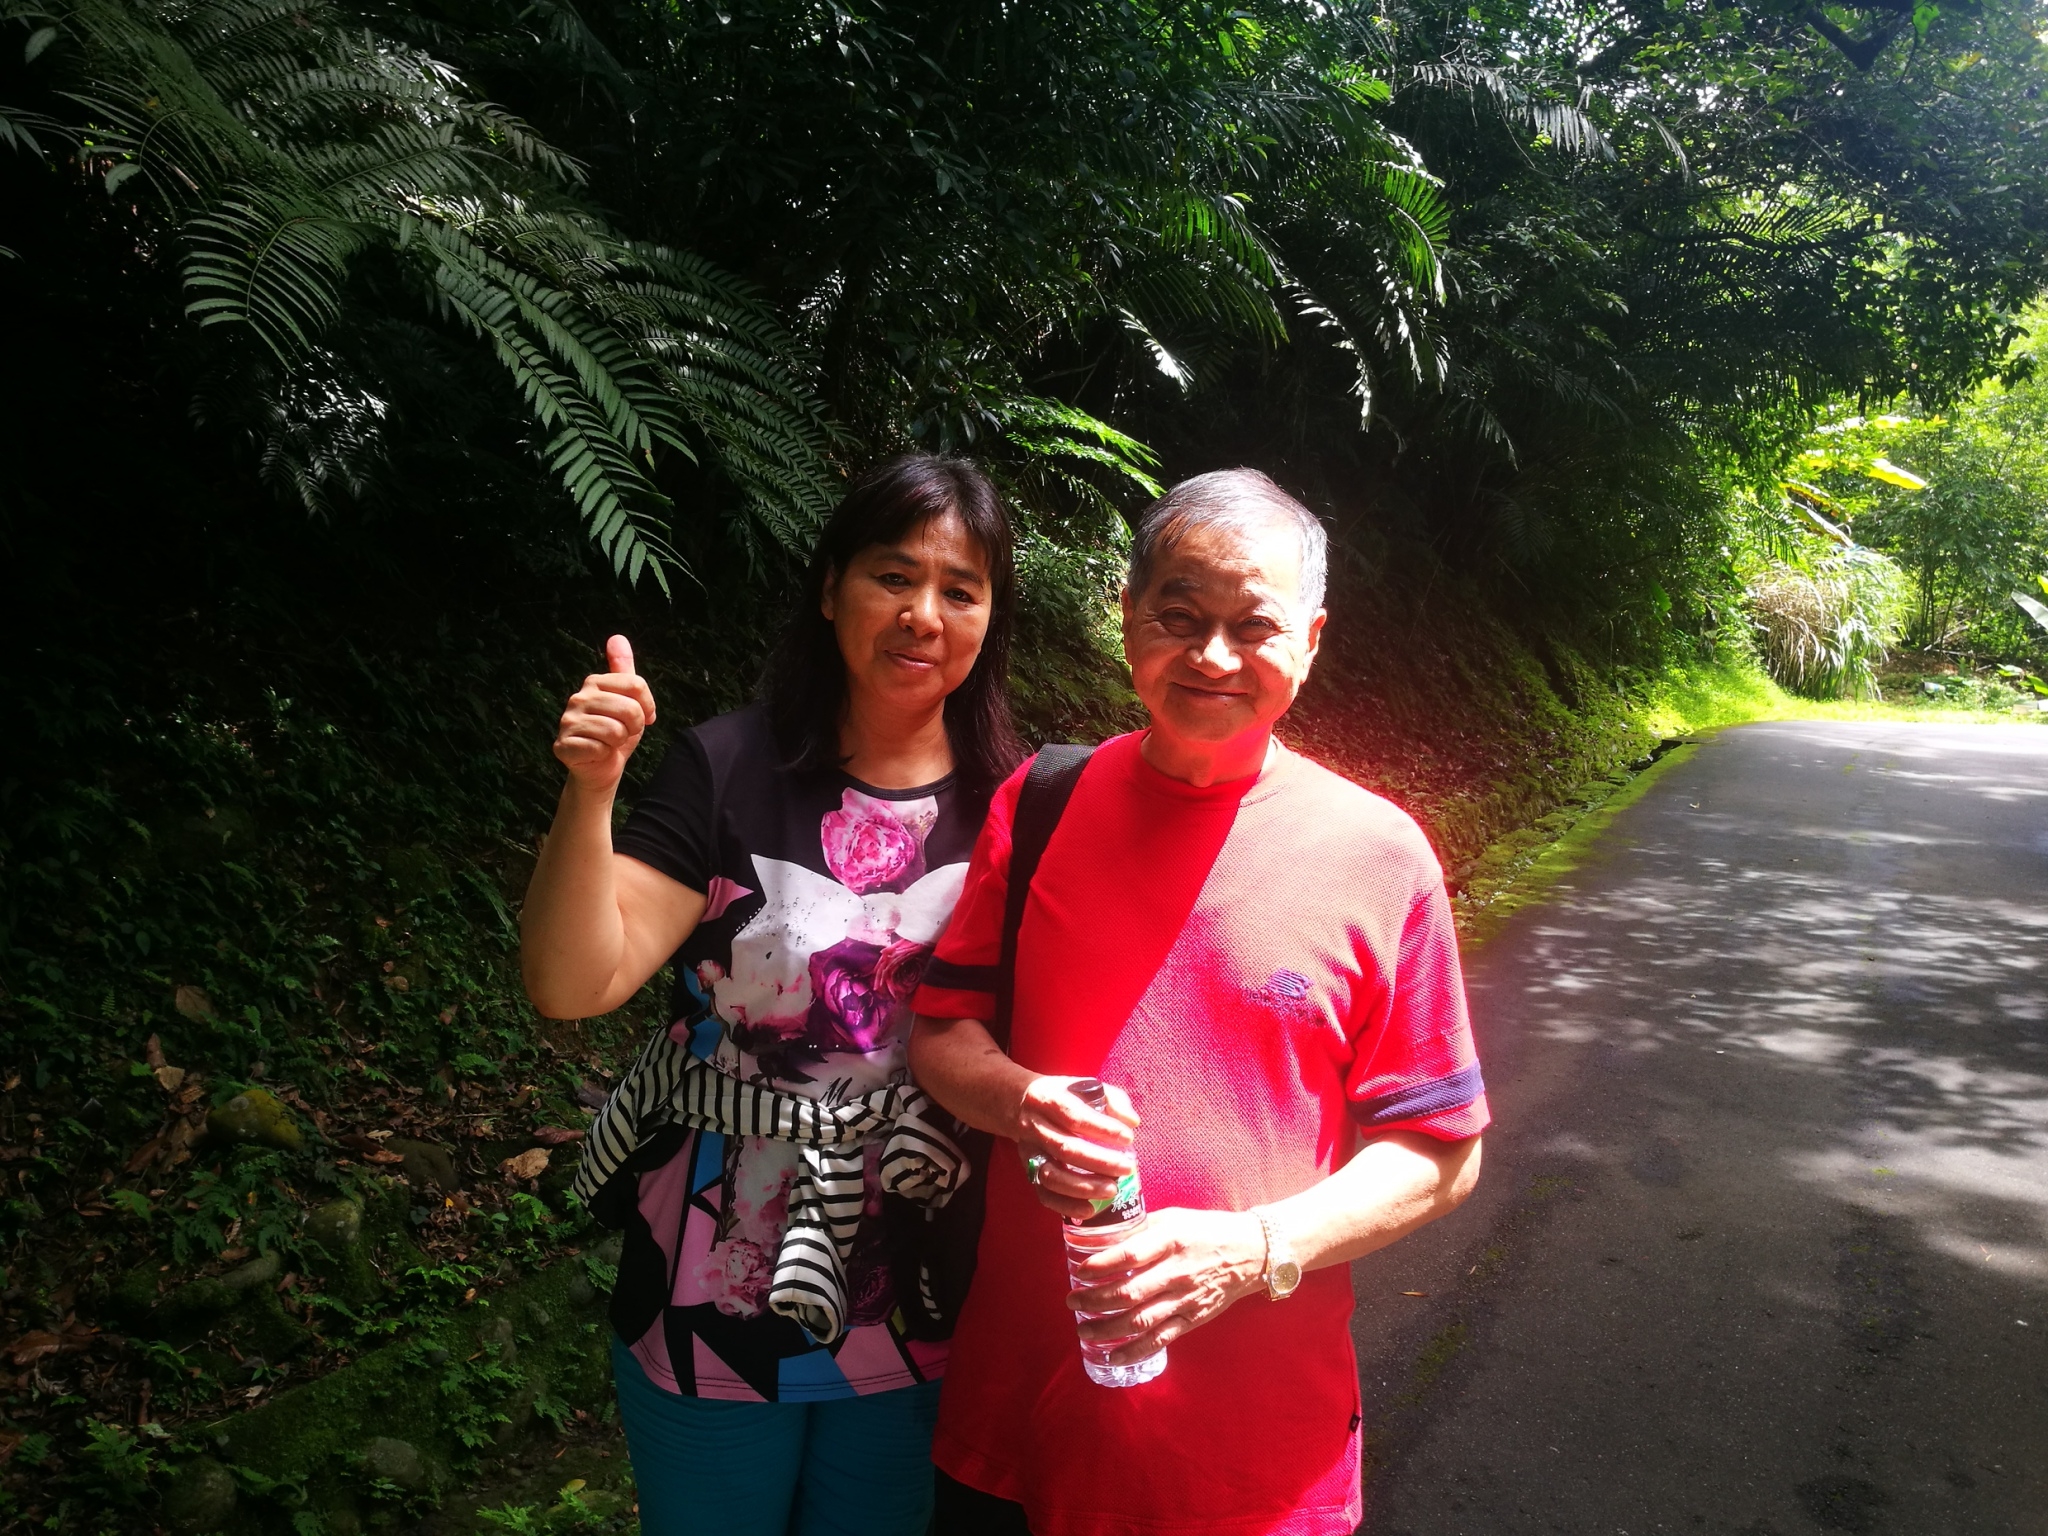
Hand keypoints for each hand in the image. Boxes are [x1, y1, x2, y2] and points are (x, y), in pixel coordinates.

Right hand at [553, 635, 657, 792]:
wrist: (601, 768)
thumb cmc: (616, 732)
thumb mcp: (628, 699)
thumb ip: (624, 669)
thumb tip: (617, 637)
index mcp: (594, 682)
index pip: (637, 685)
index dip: (647, 706)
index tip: (642, 717)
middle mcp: (578, 697)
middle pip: (629, 708)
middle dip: (634, 727)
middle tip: (623, 733)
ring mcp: (568, 721)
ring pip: (615, 730)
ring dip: (618, 742)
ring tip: (609, 742)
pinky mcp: (563, 745)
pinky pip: (600, 748)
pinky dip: (604, 754)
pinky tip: (596, 753)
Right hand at [1012, 1076, 1139, 1220]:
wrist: (1021, 1105)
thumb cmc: (1065, 1096)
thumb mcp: (1088, 1087)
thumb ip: (1114, 1100)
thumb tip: (1132, 1122)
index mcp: (1048, 1099)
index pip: (1074, 1116)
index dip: (1101, 1128)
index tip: (1128, 1138)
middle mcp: (1034, 1126)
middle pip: (1064, 1148)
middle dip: (1099, 1161)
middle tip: (1127, 1167)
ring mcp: (1028, 1152)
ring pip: (1052, 1175)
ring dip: (1084, 1187)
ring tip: (1113, 1190)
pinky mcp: (1028, 1173)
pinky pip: (1044, 1194)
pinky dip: (1066, 1206)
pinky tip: (1090, 1209)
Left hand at [1067, 1207, 1267, 1364]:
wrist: (1250, 1253)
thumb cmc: (1207, 1230)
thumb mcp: (1174, 1218)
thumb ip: (1142, 1228)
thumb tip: (1104, 1235)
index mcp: (1171, 1241)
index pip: (1129, 1255)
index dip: (1100, 1265)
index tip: (1079, 1271)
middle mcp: (1176, 1272)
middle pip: (1128, 1293)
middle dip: (1094, 1300)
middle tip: (1072, 1301)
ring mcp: (1184, 1299)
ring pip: (1139, 1321)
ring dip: (1106, 1329)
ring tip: (1083, 1330)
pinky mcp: (1192, 1319)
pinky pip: (1160, 1339)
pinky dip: (1134, 1351)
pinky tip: (1112, 1356)